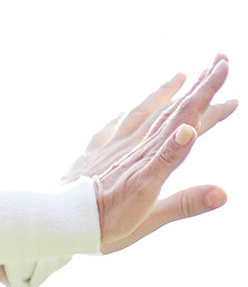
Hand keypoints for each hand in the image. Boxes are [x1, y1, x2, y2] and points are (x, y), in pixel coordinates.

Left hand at [66, 55, 235, 253]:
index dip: (212, 104)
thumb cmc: (103, 225)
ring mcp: (112, 146)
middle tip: (219, 60)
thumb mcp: (150, 220)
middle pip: (172, 111)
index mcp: (154, 161)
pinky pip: (112, 125)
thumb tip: (223, 191)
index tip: (230, 87)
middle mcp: (135, 147)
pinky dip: (126, 114)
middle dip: (199, 86)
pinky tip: (127, 109)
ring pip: (144, 111)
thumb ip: (186, 202)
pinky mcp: (92, 151)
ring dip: (164, 92)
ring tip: (181, 75)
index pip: (190, 123)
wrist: (56, 221)